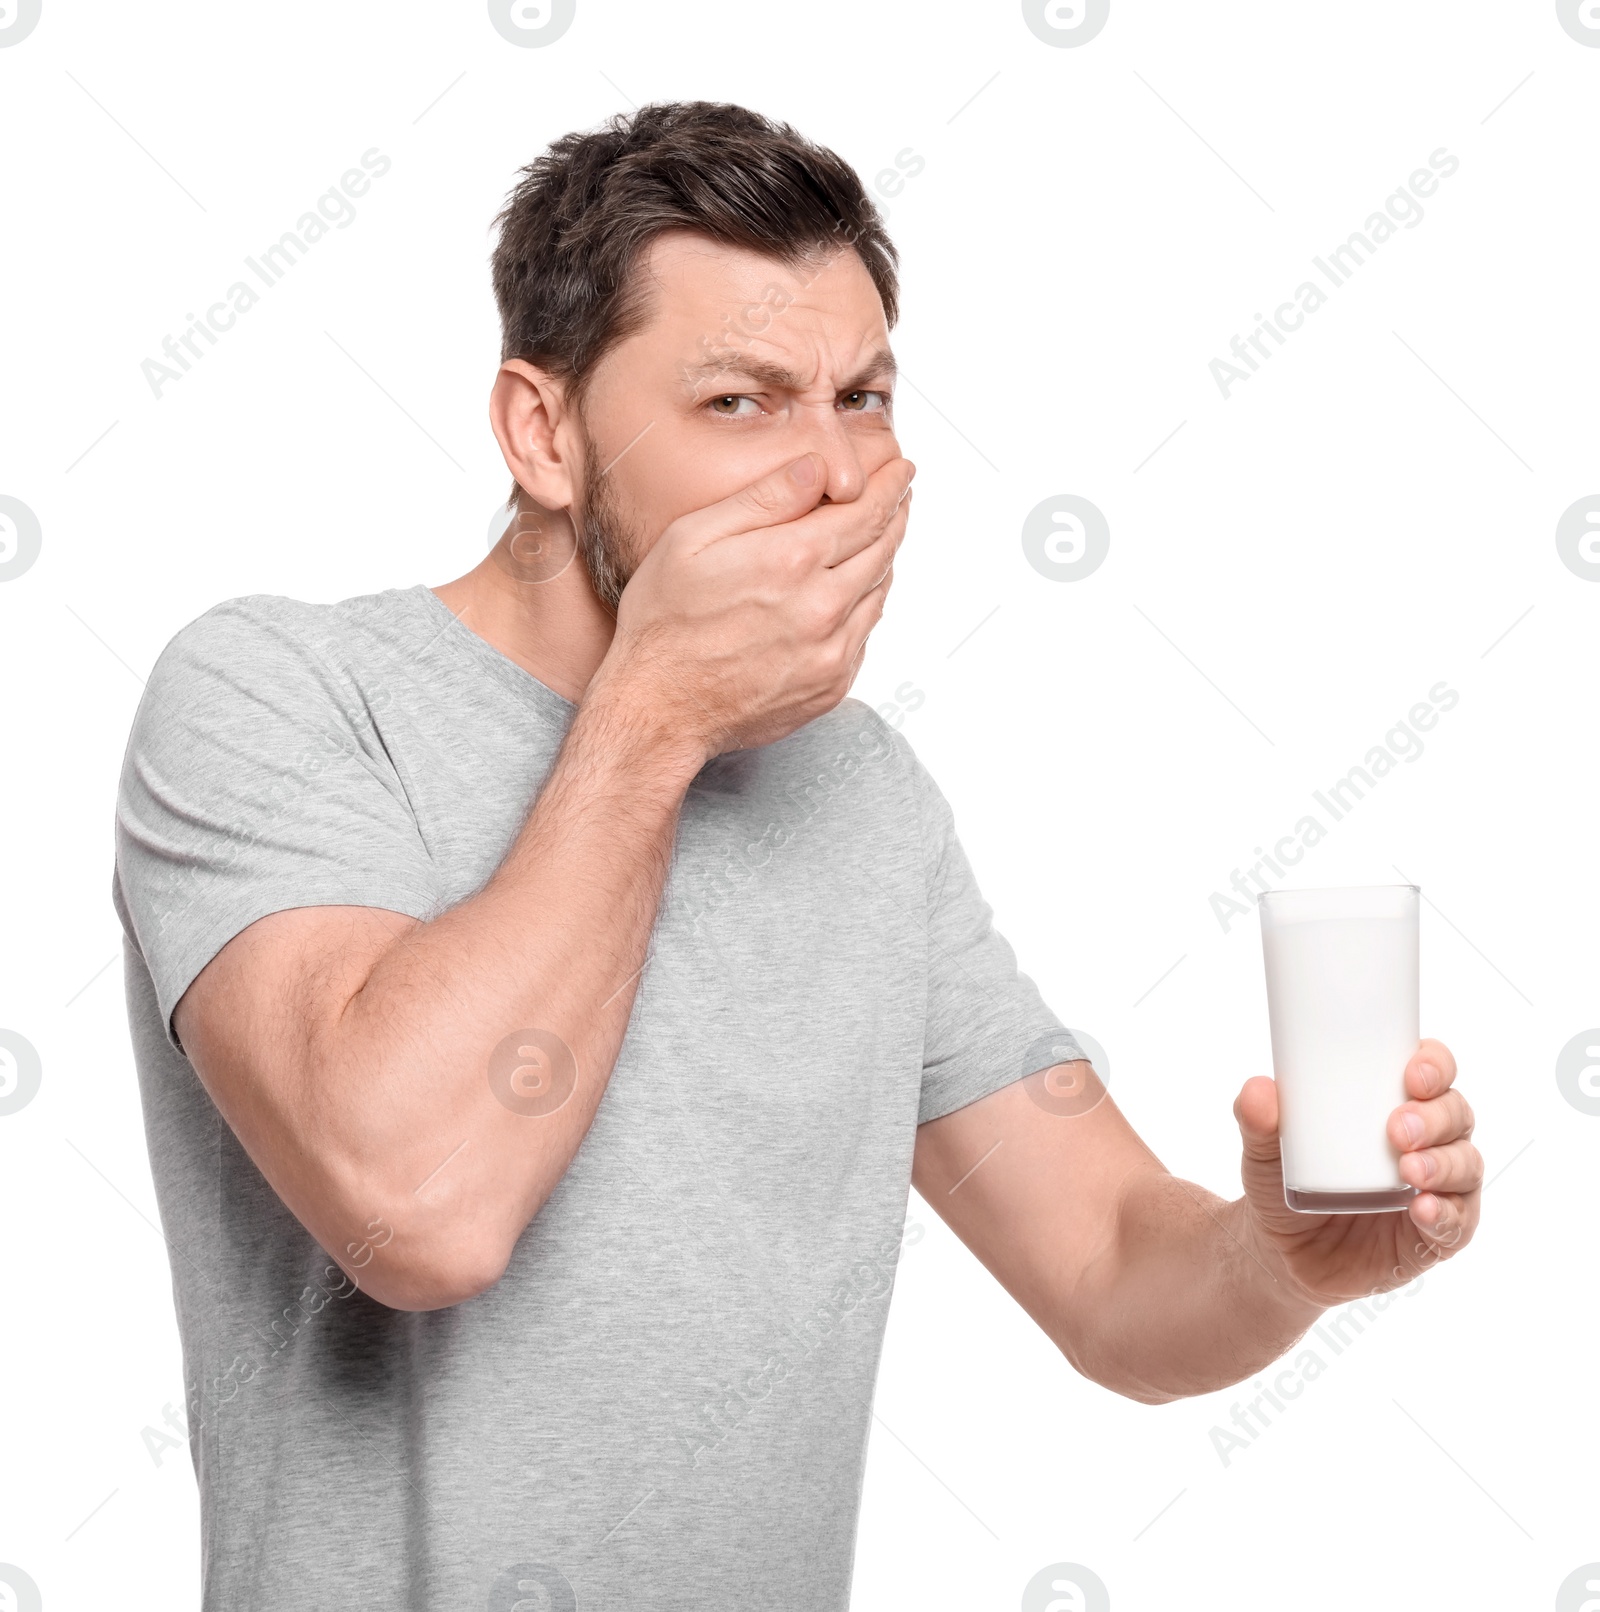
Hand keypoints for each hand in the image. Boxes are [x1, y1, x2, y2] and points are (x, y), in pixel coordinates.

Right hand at [596, 451, 914, 761]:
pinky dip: (865, 606)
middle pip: (882, 548)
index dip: (889, 485)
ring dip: (883, 559)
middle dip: (895, 515)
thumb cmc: (664, 623)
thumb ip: (763, 499)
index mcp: (791, 560)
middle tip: (899, 496)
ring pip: (879, 591)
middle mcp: (822, 607)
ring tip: (877, 537)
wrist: (659, 709)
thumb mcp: (693, 538)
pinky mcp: (832, 685)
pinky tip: (850, 593)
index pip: (865, 511)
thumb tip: (815, 467)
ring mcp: (832, 651)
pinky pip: (865, 634)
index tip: (902, 470)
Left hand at [1233, 1039, 1481, 1307]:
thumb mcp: (1264, 1149)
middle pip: (1456, 1114)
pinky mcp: (1434, 1235)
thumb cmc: (1283, 1180)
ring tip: (1409, 1168)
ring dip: (1443, 1164)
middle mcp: (1426, 1141)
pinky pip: (1458, 1224)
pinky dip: (1446, 1215)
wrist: (1281, 1250)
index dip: (1434, 1065)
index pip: (1432, 1071)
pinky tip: (1423, 1210)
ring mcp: (1436, 1188)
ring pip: (1465, 1165)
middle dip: (1435, 1117)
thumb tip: (1257, 1089)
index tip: (1412, 1074)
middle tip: (1398, 1128)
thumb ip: (1256, 1120)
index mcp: (1392, 1103)